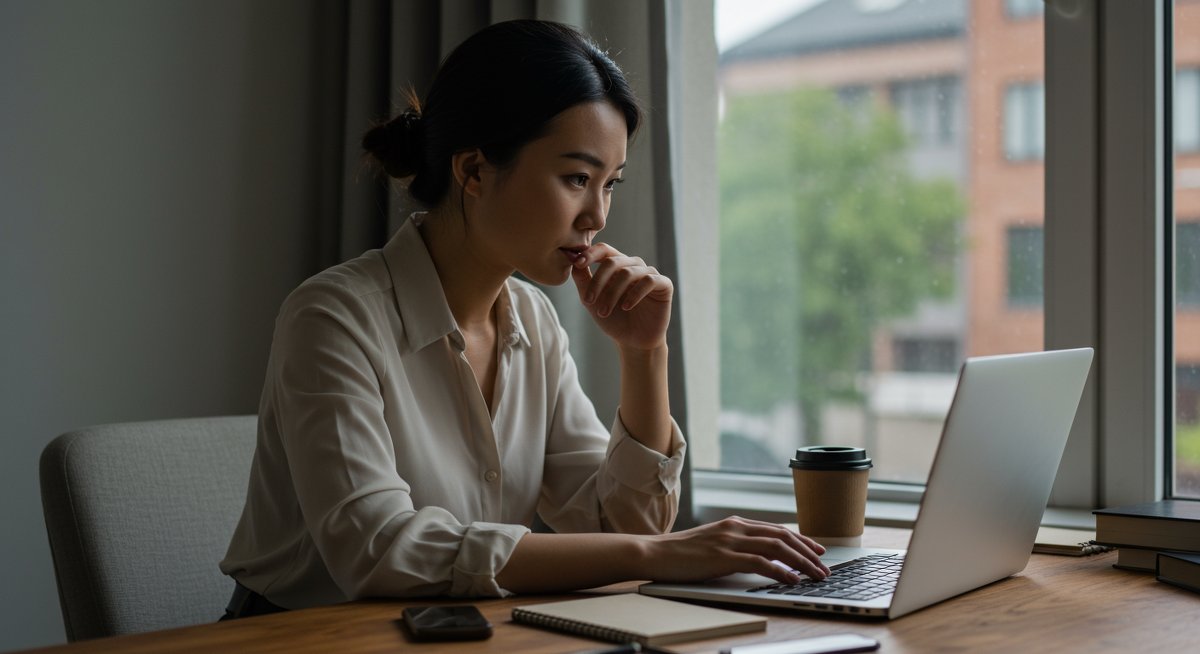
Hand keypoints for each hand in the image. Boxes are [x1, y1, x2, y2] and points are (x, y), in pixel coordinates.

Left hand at [570, 243, 672, 350]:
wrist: (633, 342)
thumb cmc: (613, 320)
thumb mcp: (592, 300)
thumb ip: (583, 280)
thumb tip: (573, 261)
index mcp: (617, 266)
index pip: (604, 250)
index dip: (590, 253)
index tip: (577, 263)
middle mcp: (634, 266)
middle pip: (613, 261)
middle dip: (598, 282)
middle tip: (589, 301)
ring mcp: (650, 274)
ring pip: (628, 273)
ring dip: (612, 293)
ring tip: (604, 312)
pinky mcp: (664, 285)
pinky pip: (649, 281)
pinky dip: (634, 294)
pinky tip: (626, 307)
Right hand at [642, 516, 830, 583]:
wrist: (655, 553)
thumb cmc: (681, 554)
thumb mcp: (713, 544)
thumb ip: (735, 545)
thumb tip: (759, 557)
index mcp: (734, 523)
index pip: (776, 529)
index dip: (800, 539)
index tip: (817, 550)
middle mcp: (736, 527)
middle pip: (782, 536)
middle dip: (808, 552)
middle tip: (824, 566)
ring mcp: (730, 540)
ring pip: (777, 547)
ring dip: (801, 562)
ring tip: (816, 575)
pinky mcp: (724, 556)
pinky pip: (760, 563)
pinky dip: (780, 571)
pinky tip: (792, 579)